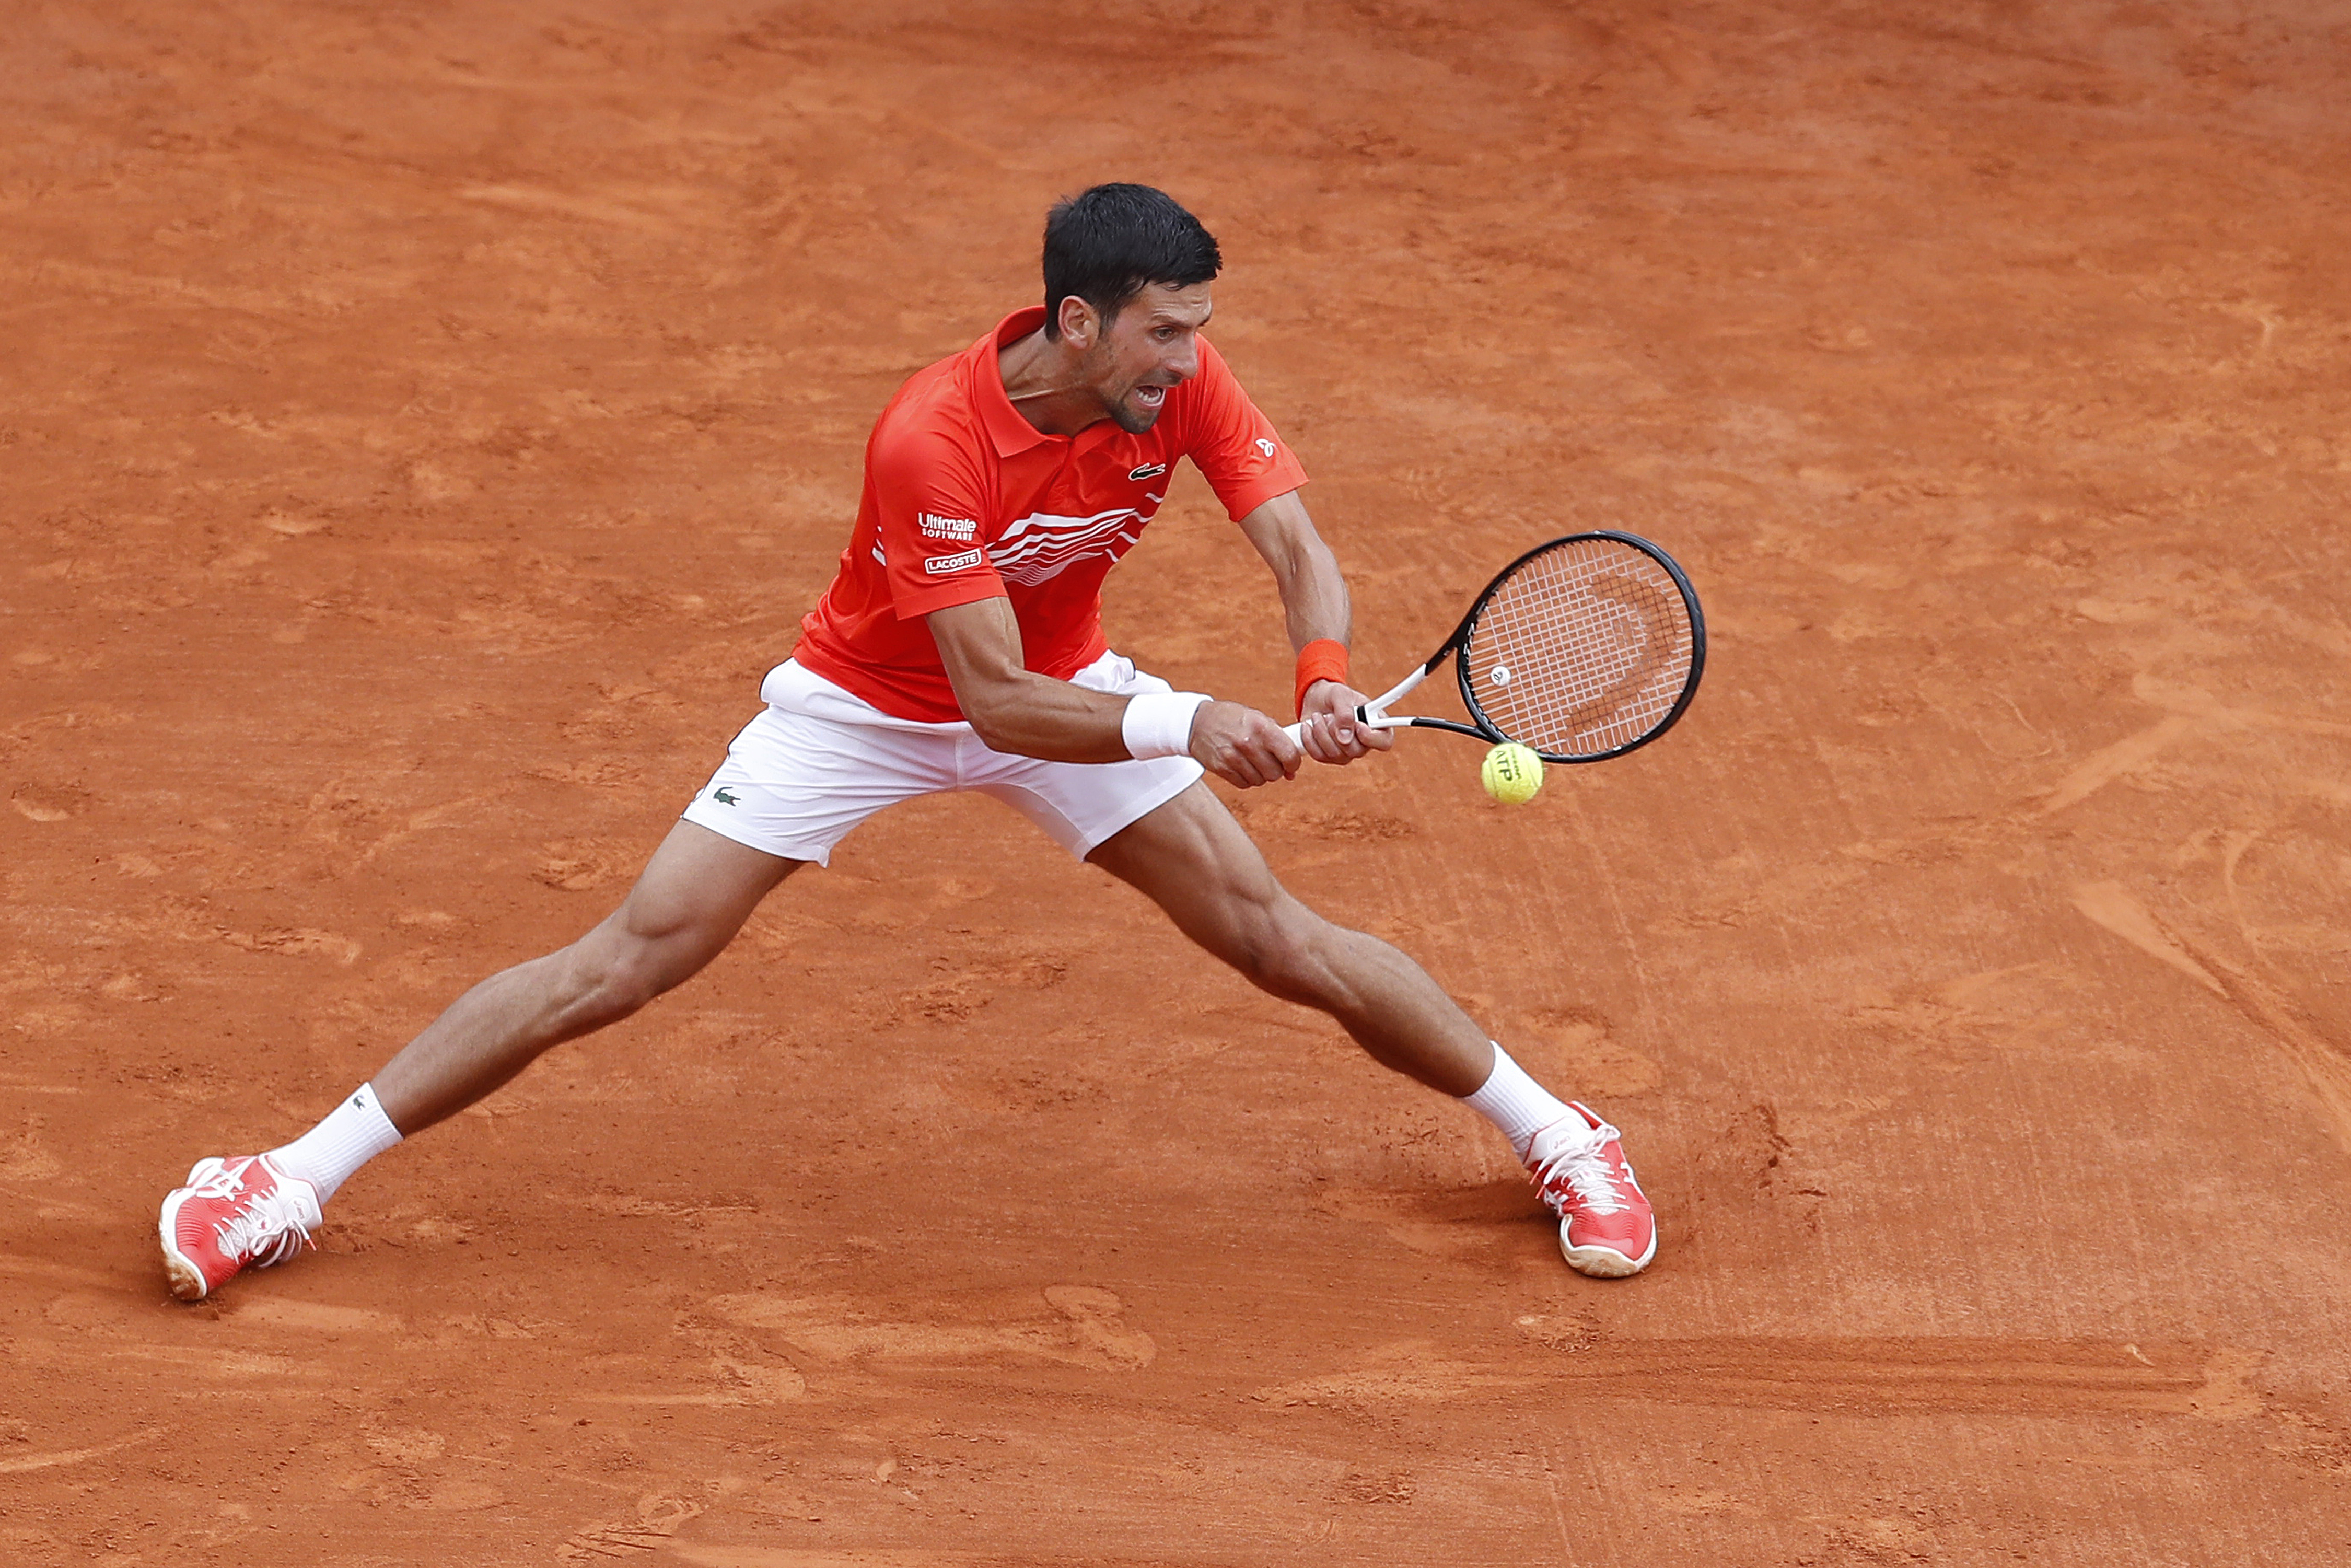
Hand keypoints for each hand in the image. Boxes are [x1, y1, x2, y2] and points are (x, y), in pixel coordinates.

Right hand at [1188, 699, 1302, 787]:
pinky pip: (1245, 784)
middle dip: (1276, 769)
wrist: (1197, 721)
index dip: (1293, 763)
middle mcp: (1248, 743)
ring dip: (1261, 774)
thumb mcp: (1257, 718)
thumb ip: (1277, 739)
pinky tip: (1242, 766)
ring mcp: (1233, 757)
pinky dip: (1247, 778)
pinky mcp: (1222, 769)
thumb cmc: (1232, 718)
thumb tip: (1291, 769)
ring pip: (1260, 780)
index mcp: (1261, 727)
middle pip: (1275, 773)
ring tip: (1253, 761)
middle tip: (1270, 761)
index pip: (1289, 756)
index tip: (1290, 763)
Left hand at [1296, 679, 1394, 765]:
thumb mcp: (1340, 694)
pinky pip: (1319, 756)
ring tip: (1317, 716)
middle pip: (1356, 751)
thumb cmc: (1333, 695)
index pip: (1385, 741)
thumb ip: (1345, 713)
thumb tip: (1345, 738)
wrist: (1316, 700)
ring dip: (1321, 733)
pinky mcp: (1329, 756)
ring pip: (1336, 754)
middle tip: (1329, 715)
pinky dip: (1310, 740)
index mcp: (1376, 724)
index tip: (1358, 725)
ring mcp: (1347, 752)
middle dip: (1336, 731)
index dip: (1372, 738)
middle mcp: (1364, 742)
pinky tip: (1308, 726)